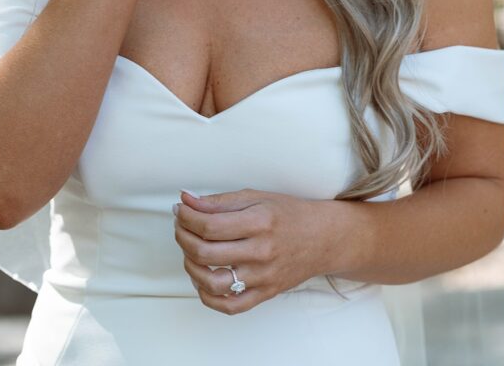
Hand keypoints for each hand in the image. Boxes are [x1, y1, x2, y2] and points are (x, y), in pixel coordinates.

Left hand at [172, 188, 328, 314]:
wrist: (323, 238)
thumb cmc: (289, 214)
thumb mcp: (257, 197)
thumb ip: (220, 201)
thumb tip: (186, 200)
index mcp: (259, 221)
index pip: (209, 225)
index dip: (186, 218)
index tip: (180, 209)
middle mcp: (261, 251)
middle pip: (206, 253)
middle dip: (183, 238)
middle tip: (181, 227)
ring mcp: (263, 276)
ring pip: (212, 282)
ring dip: (191, 267)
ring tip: (190, 252)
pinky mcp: (265, 294)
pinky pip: (229, 306)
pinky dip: (208, 296)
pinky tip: (203, 279)